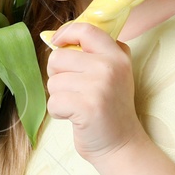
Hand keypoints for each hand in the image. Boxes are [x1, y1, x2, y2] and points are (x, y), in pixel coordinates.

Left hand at [44, 20, 146, 164]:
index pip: (85, 29)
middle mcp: (109, 67)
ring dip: (58, 96)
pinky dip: (58, 112)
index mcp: (117, 55)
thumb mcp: (113, 73)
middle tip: (73, 89)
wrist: (121, 145)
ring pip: (53, 81)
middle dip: (57, 75)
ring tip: (77, 104)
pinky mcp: (87, 107)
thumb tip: (59, 36)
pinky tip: (73, 116)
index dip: (65, 33)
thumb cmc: (109, 108)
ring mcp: (99, 86)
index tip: (58, 43)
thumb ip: (95, 52)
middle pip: (58, 57)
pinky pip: (53, 101)